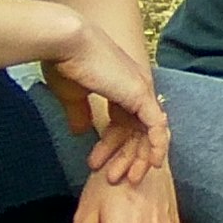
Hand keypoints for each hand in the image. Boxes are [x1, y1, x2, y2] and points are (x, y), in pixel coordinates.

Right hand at [44, 12, 167, 175]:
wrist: (66, 43)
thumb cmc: (66, 63)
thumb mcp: (73, 96)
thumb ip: (80, 114)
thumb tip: (80, 132)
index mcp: (120, 89)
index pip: (124, 124)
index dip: (112, 146)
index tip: (96, 164)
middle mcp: (136, 89)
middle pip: (138, 132)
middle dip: (126, 158)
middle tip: (115, 179)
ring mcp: (141, 92)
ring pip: (149, 133)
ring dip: (138, 158)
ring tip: (127, 179)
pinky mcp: (141, 96)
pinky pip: (157, 126)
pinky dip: (156, 146)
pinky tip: (152, 164)